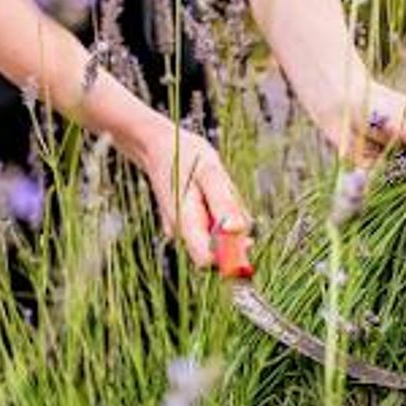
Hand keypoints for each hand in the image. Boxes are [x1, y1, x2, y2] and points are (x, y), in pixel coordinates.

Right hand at [143, 124, 250, 266]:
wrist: (159, 145)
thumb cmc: (185, 155)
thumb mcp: (210, 172)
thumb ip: (224, 203)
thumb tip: (239, 230)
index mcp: (184, 224)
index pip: (208, 260)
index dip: (230, 255)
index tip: (245, 235)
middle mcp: (181, 232)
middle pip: (217, 249)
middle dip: (234, 230)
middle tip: (231, 197)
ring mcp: (183, 228)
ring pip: (218, 235)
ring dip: (229, 217)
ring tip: (221, 187)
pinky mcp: (189, 222)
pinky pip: (213, 224)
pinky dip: (221, 212)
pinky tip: (215, 191)